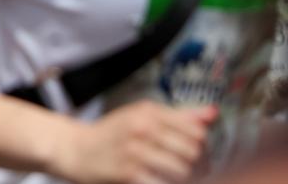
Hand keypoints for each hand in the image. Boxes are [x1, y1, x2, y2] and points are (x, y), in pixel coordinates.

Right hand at [48, 101, 214, 183]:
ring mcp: (136, 151)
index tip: (192, 153)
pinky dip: (164, 183)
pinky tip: (156, 180)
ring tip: (170, 175)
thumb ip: (179, 116)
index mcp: (148, 112)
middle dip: (194, 165)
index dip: (201, 146)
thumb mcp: (141, 116)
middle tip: (185, 169)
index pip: (197, 131)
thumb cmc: (113, 134)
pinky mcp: (129, 173)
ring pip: (182, 171)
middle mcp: (143, 128)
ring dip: (181, 178)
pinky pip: (164, 183)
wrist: (75, 150)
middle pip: (193, 152)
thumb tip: (213, 112)